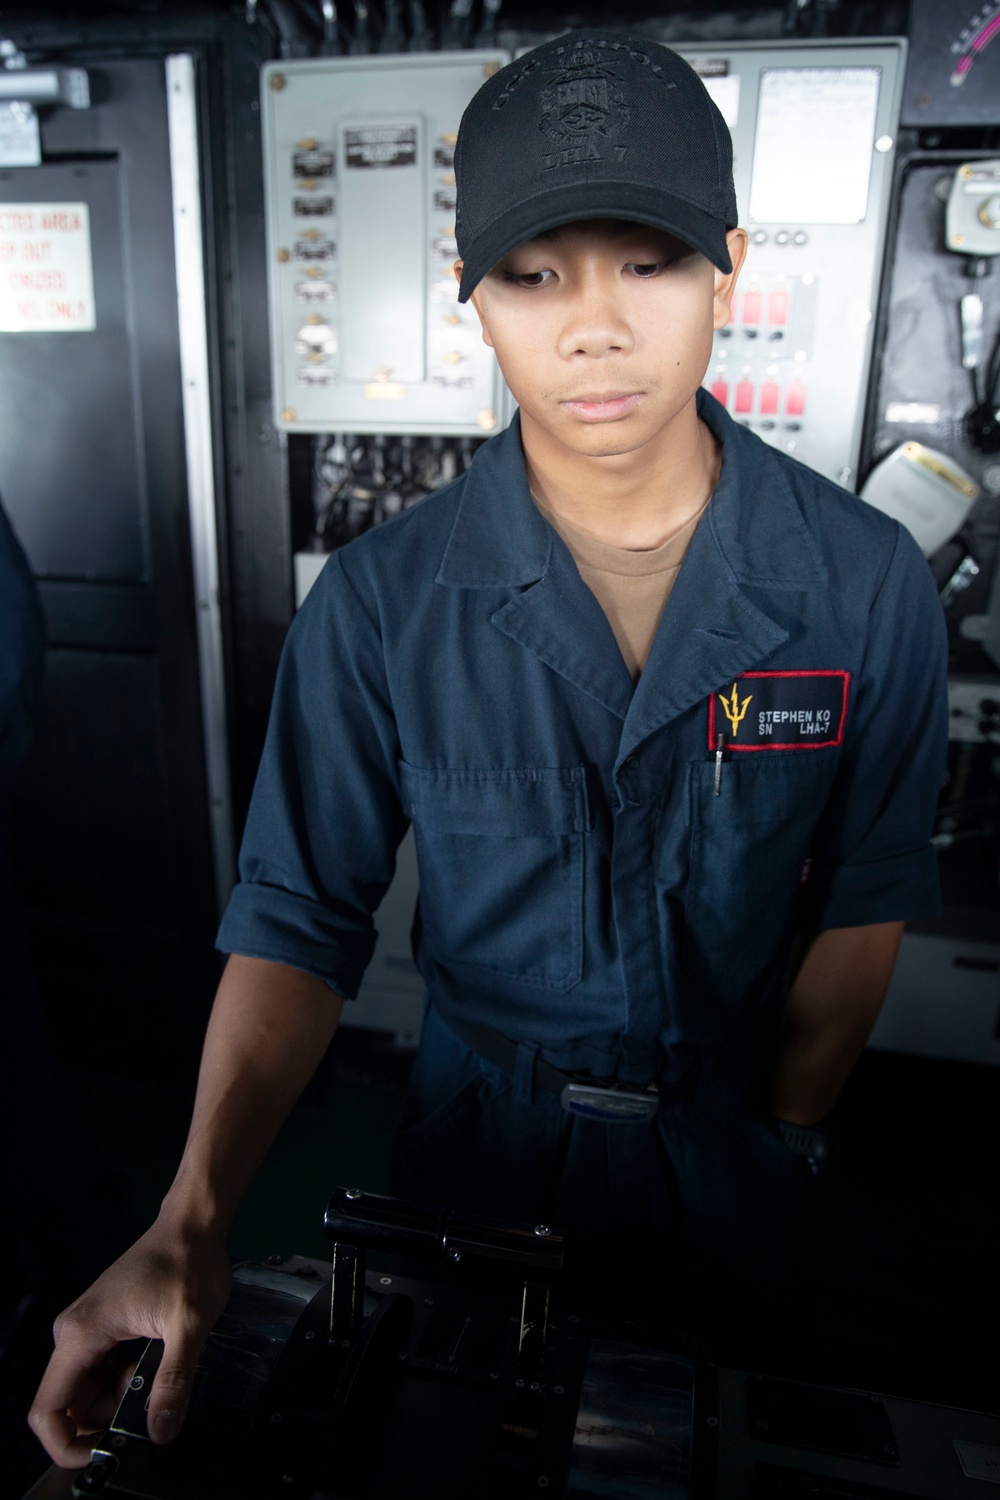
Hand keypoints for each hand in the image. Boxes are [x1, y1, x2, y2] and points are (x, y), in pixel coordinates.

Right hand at [28, 1215, 231, 1467]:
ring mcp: (85, 1330)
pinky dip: (126, 1379)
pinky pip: (102, 1372)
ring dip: (121, 1397)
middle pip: (71, 1405)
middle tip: (150, 1398)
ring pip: (89, 1391)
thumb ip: (173, 1382)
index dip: (66, 1446)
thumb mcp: (188, 1326)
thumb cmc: (188, 1264)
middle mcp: (72, 1334)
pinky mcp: (101, 1327)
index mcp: (80, 1334)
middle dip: (107, 1418)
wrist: (192, 1225)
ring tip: (158, 1368)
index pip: (48, 1410)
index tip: (103, 1454)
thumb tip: (161, 1432)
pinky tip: (154, 1358)